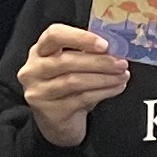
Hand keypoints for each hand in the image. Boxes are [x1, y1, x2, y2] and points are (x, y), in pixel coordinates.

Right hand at [16, 24, 130, 148]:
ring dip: (104, 78)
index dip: (80, 37)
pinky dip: (103, 92)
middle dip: (99, 61)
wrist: (58, 122)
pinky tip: (116, 88)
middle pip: (66, 61)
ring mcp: (38, 92)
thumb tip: (115, 48)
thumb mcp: (72, 66)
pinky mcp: (50, 111)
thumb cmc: (68, 88)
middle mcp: (33, 70)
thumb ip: (86, 53)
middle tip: (121, 63)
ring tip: (122, 76)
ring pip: (74, 81)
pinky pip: (81, 99)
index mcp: (40, 51)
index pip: (54, 35)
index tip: (104, 44)